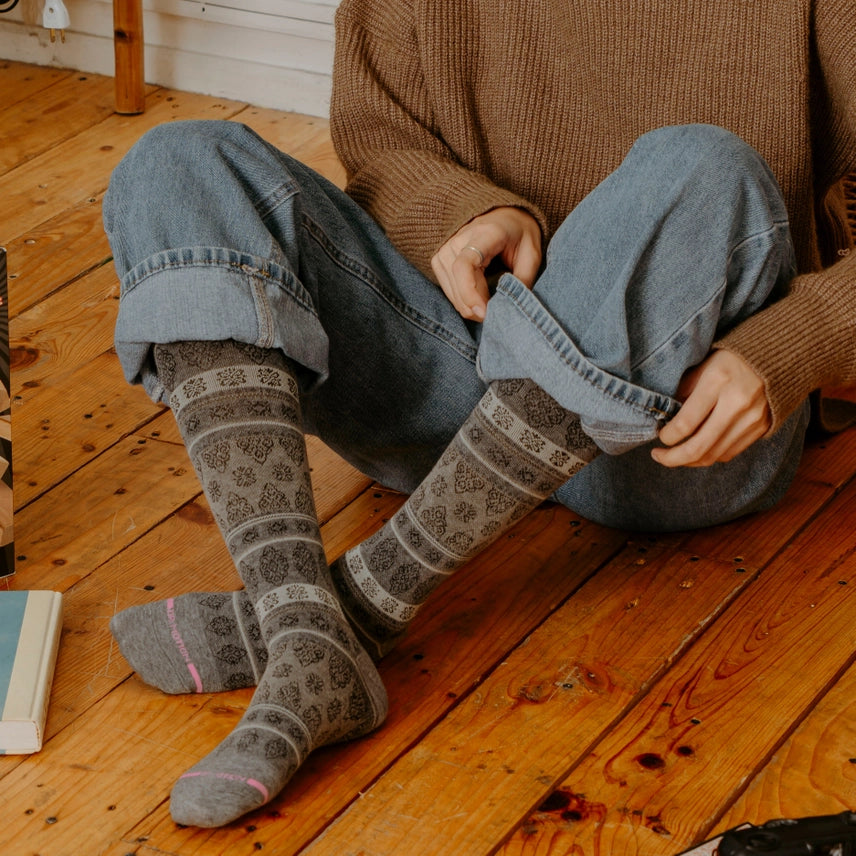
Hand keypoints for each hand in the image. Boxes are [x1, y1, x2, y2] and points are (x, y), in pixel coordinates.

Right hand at [431, 207, 541, 320]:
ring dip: (468, 307)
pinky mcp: (440, 259)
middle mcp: (459, 238)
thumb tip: (510, 309)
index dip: (471, 293)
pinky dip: (461, 301)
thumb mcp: (532, 253)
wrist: (503, 215)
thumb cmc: (519, 234)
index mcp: (485, 233)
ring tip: (488, 309)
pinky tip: (477, 302)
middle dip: (473, 307)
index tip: (484, 312)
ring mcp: (445, 248)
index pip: (464, 265)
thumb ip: (523, 279)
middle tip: (494, 317)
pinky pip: (446, 288)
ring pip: (450, 289)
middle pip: (457, 281)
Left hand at [651, 349, 770, 467]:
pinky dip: (709, 456)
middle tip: (658, 456)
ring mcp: (752, 420)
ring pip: (713, 456)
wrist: (778, 358)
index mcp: (718, 381)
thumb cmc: (730, 359)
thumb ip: (682, 392)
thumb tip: (663, 419)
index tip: (659, 435)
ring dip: (689, 461)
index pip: (685, 423)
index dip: (667, 436)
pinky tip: (698, 449)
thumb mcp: (701, 366)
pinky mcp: (761, 430)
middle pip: (699, 447)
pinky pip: (728, 454)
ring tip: (674, 456)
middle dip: (672, 458)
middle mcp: (737, 404)